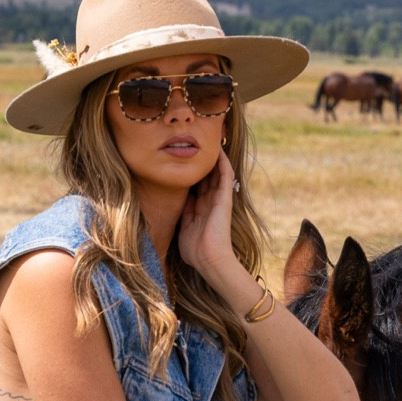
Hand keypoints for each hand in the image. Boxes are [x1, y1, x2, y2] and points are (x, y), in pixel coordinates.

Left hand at [177, 148, 238, 284]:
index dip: (190, 175)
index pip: (196, 187)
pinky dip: (222, 162)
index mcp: (200, 210)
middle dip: (201, 163)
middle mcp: (210, 202)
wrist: (209, 259)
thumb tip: (176, 202)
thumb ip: (183, 215)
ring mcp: (218, 199)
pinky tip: (218, 150)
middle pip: (206, 177)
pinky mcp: (225, 198)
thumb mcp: (183, 229)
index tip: (182, 161)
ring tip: (210, 141)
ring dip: (214, 158)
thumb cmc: (195, 251)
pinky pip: (226, 175)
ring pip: (216, 173)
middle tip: (195, 145)